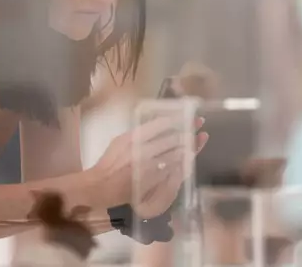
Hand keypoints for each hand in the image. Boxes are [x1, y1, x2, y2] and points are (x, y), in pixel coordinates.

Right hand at [91, 116, 207, 215]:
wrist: (101, 186)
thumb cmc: (110, 162)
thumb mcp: (121, 141)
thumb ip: (139, 133)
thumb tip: (157, 125)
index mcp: (134, 136)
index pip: (160, 124)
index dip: (177, 119)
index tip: (188, 115)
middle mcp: (142, 148)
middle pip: (172, 138)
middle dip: (188, 132)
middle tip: (199, 125)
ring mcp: (149, 164)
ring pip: (175, 153)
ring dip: (189, 146)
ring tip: (199, 139)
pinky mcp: (153, 179)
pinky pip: (172, 169)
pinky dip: (183, 163)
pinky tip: (191, 158)